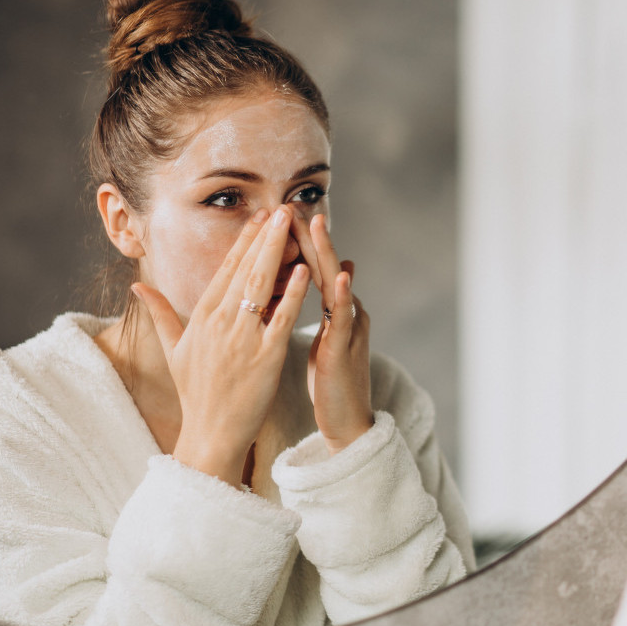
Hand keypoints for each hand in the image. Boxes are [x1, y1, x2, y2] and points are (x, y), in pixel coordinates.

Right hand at [133, 206, 310, 485]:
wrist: (211, 433)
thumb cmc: (196, 392)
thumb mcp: (174, 350)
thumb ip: (160, 313)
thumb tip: (138, 285)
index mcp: (201, 317)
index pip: (225, 269)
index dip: (244, 241)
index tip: (259, 216)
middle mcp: (220, 322)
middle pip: (245, 269)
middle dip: (265, 235)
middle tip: (282, 207)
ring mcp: (243, 339)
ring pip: (262, 286)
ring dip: (278, 251)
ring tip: (292, 225)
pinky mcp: (265, 357)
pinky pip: (281, 318)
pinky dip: (292, 293)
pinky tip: (305, 270)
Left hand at [293, 213, 373, 454]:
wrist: (349, 420)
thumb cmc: (332, 380)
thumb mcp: (324, 337)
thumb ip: (322, 307)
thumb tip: (326, 275)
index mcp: (330, 309)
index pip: (311, 268)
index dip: (296, 242)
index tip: (277, 216)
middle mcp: (344, 311)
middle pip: (324, 266)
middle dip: (310, 236)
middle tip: (294, 205)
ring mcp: (348, 328)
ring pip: (336, 284)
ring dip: (327, 253)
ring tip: (317, 224)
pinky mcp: (347, 350)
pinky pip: (344, 320)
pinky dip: (344, 296)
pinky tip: (341, 277)